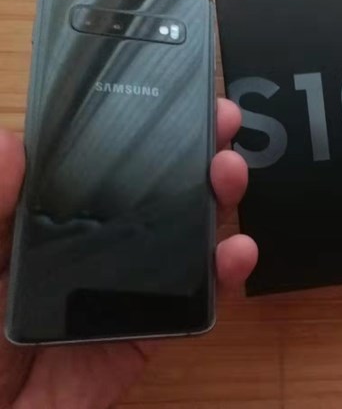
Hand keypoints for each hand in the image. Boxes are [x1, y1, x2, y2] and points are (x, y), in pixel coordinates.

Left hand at [0, 98, 257, 408]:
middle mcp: (95, 244)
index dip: (138, 124)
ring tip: (230, 173)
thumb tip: (11, 143)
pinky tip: (238, 251)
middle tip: (221, 121)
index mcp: (48, 221)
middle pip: (156, 190)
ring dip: (217, 201)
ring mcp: (127, 286)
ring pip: (186, 235)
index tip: (169, 92)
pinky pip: (195, 301)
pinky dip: (224, 276)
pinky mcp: (148, 331)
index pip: (101, 162)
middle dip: (194, 151)